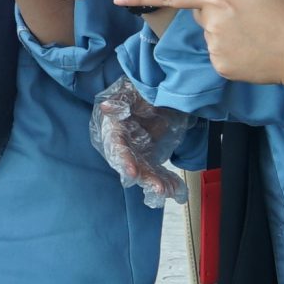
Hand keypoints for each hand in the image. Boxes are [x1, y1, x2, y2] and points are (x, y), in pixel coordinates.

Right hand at [89, 78, 188, 206]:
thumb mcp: (132, 92)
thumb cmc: (139, 92)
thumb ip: (121, 100)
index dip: (123, 159)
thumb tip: (106, 107)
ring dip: (155, 181)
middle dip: (143, 176)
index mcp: (115, 127)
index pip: (116, 145)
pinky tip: (177, 189)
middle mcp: (124, 143)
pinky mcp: (148, 156)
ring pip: (144, 170)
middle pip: (131, 163)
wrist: (155, 96)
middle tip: (157, 187)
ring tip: (167, 190)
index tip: (132, 172)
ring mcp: (137, 151)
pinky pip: (156, 170)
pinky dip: (166, 180)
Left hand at [114, 0, 283, 85]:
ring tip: (255, 33)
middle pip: (202, 14)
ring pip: (211, 35)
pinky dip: (232, 52)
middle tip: (249, 14)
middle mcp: (210, 23)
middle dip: (218, 12)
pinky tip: (253, 50)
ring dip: (226, 33)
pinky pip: (219, 55)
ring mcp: (214, 48)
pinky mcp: (221, 68)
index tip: (117, 0)